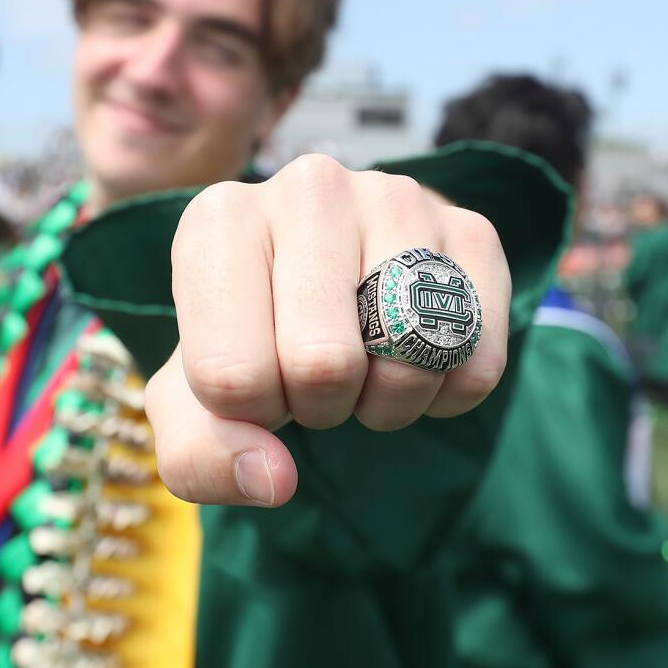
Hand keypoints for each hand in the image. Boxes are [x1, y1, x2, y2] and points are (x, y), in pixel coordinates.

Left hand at [144, 154, 511, 506]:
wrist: (325, 292)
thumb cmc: (250, 346)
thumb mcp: (192, 408)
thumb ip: (202, 457)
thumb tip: (274, 479)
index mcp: (219, 222)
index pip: (232, 373)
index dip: (251, 415)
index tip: (255, 382)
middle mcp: (309, 188)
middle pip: (323, 364)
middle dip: (319, 406)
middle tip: (312, 379)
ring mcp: (399, 199)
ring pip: (408, 359)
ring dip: (385, 402)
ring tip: (363, 366)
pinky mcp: (470, 230)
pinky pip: (475, 360)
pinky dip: (446, 396)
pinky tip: (414, 361)